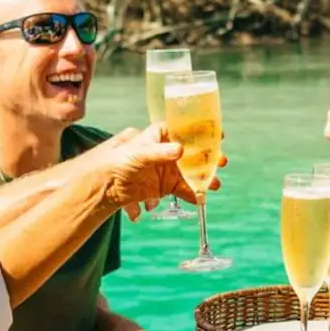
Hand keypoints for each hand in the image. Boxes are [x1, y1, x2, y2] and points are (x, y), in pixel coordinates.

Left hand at [90, 125, 222, 219]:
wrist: (107, 185)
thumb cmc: (119, 160)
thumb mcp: (139, 153)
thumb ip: (159, 152)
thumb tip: (180, 150)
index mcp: (161, 136)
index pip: (185, 131)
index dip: (202, 133)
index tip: (219, 135)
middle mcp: (168, 151)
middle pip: (194, 153)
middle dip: (209, 158)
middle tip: (222, 161)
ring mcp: (168, 169)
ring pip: (192, 172)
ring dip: (204, 178)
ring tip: (215, 184)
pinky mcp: (166, 186)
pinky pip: (184, 189)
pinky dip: (193, 194)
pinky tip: (201, 199)